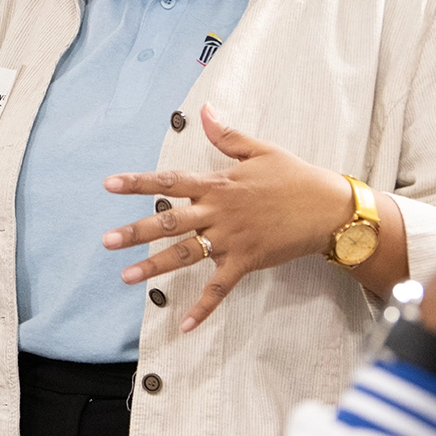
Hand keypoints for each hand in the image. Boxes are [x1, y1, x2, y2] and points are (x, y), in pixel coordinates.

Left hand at [102, 106, 360, 332]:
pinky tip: (184, 325)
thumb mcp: (261, 150)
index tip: (109, 185)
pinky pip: (220, 288)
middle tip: (106, 240)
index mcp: (218, 184)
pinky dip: (203, 308)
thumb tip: (205, 110)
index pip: (169, 181)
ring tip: (125, 276)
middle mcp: (218, 212)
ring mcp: (231, 240)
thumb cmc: (295, 177)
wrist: (330, 209)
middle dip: (135, 232)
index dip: (138, 183)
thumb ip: (227, 136)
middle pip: (169, 222)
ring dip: (155, 267)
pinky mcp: (246, 262)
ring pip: (185, 254)